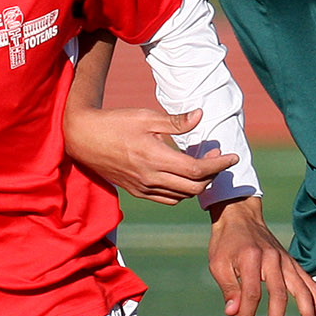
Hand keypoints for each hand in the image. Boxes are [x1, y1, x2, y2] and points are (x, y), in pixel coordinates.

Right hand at [64, 105, 237, 203]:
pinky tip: (184, 175)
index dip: (219, 164)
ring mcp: (143, 188)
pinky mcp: (137, 192)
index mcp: (155, 158)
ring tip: (202, 163)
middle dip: (212, 173)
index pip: (197, 170)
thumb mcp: (146, 117)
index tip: (232, 156)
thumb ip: (175, 121)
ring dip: (198, 183)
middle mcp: (150, 178)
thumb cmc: (115, 122)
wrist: (83, 138)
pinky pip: (168, 199)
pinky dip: (182, 191)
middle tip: (216, 155)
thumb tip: (200, 116)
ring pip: (183, 195)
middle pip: (195, 187)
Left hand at [207, 195, 315, 315]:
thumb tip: (233, 313)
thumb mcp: (218, 263)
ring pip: (303, 291)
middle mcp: (274, 259)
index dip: (246, 315)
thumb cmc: (226, 243)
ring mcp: (287, 262)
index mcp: (252, 258)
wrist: (241, 217)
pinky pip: (311, 284)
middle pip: (279, 295)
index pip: (252, 293)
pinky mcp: (294, 265)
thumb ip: (228, 288)